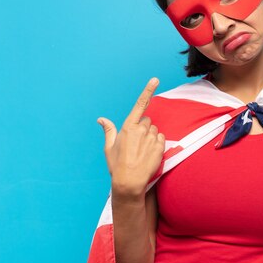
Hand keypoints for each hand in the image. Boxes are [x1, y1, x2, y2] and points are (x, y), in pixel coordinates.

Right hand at [97, 77, 164, 199]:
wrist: (130, 182)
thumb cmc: (117, 165)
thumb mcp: (109, 147)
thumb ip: (109, 130)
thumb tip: (101, 119)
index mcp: (128, 127)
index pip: (140, 104)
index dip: (148, 90)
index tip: (155, 79)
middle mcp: (141, 130)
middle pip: (147, 120)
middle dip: (143, 128)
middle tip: (136, 143)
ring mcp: (152, 138)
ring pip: (154, 130)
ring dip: (150, 136)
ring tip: (142, 150)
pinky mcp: (160, 146)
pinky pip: (161, 139)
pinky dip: (157, 143)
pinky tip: (149, 153)